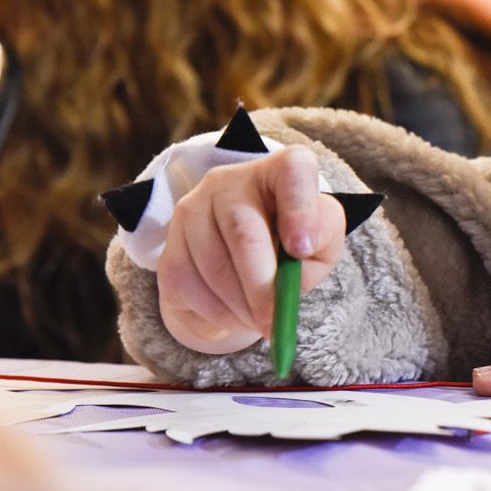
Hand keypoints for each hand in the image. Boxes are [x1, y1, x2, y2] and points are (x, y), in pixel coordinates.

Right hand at [157, 146, 345, 353]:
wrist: (245, 258)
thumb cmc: (293, 245)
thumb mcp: (322, 242)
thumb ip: (321, 241)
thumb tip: (299, 249)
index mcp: (282, 170)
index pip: (293, 170)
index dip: (299, 209)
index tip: (302, 249)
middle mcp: (232, 180)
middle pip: (242, 231)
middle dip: (260, 286)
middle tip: (275, 320)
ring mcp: (194, 206)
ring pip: (213, 264)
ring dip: (239, 306)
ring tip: (260, 319)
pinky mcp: (169, 240)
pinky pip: (188, 283)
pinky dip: (216, 311)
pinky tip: (235, 314)